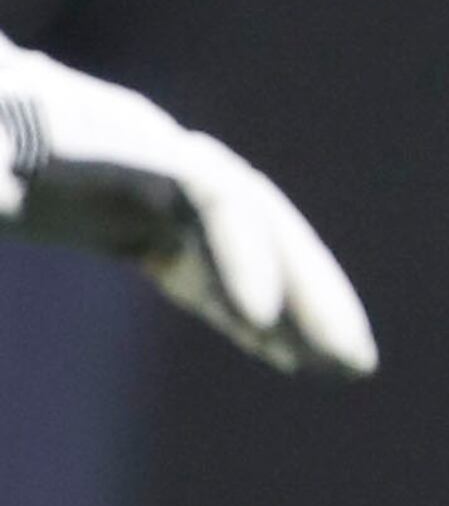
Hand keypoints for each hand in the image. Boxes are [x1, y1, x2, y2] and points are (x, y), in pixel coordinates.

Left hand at [0, 44, 376, 377]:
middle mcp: (144, 154)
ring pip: (242, 242)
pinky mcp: (127, 216)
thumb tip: (3, 184)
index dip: (243, 248)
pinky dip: (242, 309)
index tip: (264, 322)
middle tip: (355, 360)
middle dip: (308, 284)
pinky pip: (203, 264)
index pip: (206, 186)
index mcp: (105, 135)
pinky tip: (275, 356)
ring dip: (294, 302)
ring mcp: (141, 184)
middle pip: (253, 213)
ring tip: (341, 369)